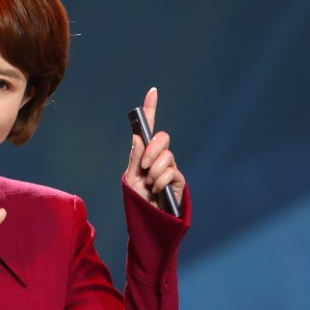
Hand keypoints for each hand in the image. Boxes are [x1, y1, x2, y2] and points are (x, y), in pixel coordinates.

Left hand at [124, 86, 186, 209]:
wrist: (148, 218)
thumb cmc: (138, 199)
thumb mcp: (131, 179)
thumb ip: (135, 158)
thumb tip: (137, 137)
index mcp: (144, 153)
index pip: (148, 128)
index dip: (150, 108)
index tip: (152, 91)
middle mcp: (158, 156)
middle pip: (162, 138)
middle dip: (152, 150)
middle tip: (145, 165)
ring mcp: (169, 167)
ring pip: (166, 156)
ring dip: (155, 171)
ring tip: (150, 184)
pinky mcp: (178, 179)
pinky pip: (171, 172)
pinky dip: (161, 181)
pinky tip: (157, 189)